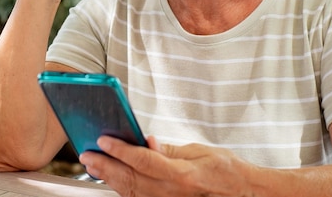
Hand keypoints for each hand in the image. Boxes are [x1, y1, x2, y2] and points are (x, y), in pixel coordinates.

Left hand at [79, 136, 253, 196]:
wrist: (244, 193)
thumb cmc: (226, 170)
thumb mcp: (199, 151)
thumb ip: (169, 149)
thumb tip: (147, 141)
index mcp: (183, 175)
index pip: (144, 160)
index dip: (121, 150)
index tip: (103, 139)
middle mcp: (173, 193)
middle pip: (131, 179)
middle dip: (106, 166)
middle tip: (88, 154)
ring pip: (131, 192)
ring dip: (109, 178)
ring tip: (94, 165)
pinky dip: (123, 188)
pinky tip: (112, 179)